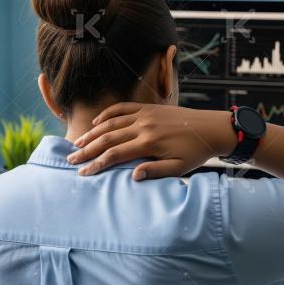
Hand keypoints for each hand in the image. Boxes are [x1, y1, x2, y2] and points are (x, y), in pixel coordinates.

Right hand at [67, 103, 235, 179]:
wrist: (212, 128)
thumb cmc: (196, 152)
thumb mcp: (179, 168)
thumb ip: (155, 171)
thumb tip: (133, 176)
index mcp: (149, 143)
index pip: (115, 155)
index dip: (96, 164)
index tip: (83, 173)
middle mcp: (143, 126)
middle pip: (108, 138)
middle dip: (87, 150)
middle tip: (71, 160)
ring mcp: (145, 114)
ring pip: (111, 123)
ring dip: (92, 133)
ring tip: (78, 143)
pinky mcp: (149, 108)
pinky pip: (123, 108)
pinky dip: (108, 114)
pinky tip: (97, 123)